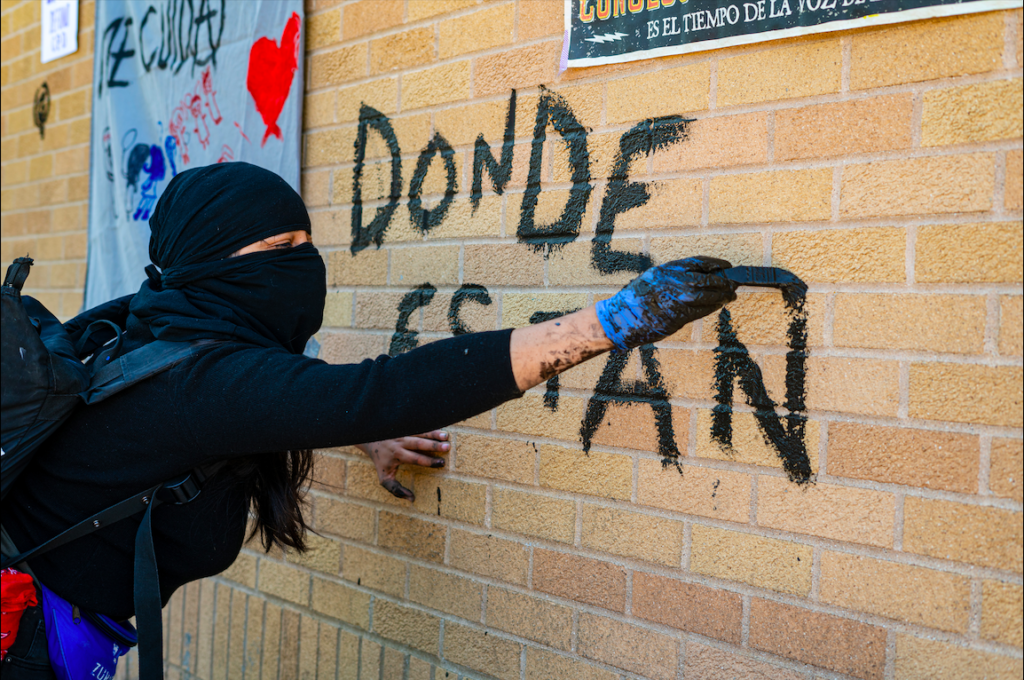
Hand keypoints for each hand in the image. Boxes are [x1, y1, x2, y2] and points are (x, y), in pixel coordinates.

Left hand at [357, 431, 449, 500]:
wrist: (370, 440)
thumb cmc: (381, 461)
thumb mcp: (384, 478)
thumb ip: (396, 489)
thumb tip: (411, 499)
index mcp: (397, 455)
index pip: (416, 459)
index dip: (429, 461)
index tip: (441, 463)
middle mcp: (400, 442)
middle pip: (419, 443)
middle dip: (433, 445)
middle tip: (447, 447)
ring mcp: (403, 432)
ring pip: (420, 432)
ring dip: (433, 434)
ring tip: (446, 436)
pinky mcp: (404, 425)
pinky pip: (418, 425)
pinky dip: (429, 426)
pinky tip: (440, 427)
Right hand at [595, 257, 737, 350]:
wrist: (621, 318)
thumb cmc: (637, 299)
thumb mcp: (653, 279)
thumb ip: (675, 277)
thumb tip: (702, 277)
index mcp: (666, 270)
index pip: (697, 262)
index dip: (716, 264)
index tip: (727, 266)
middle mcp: (670, 283)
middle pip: (706, 280)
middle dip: (723, 282)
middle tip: (734, 284)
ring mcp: (674, 300)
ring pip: (706, 296)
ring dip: (721, 296)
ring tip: (730, 296)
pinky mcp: (675, 317)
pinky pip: (700, 311)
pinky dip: (712, 308)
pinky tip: (718, 306)